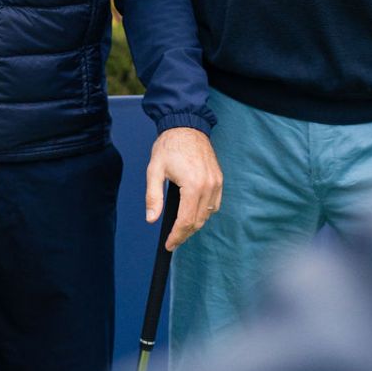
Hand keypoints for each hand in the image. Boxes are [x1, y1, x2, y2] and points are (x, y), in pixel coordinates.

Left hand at [147, 127, 221, 250]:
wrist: (186, 125)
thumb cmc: (169, 146)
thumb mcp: (154, 170)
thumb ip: (152, 197)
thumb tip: (151, 219)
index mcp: (193, 185)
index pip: (186, 220)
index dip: (177, 236)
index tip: (169, 245)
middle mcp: (209, 186)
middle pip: (199, 221)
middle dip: (185, 234)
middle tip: (173, 241)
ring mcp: (217, 182)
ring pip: (208, 214)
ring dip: (196, 224)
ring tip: (181, 229)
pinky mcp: (219, 179)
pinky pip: (215, 203)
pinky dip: (205, 212)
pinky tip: (194, 213)